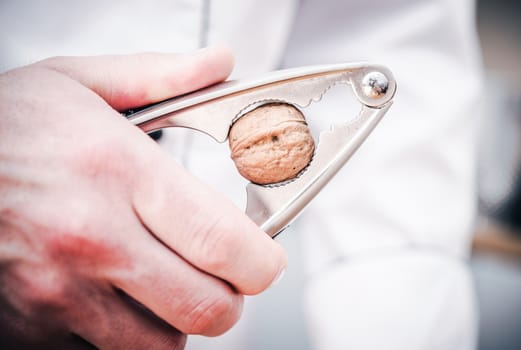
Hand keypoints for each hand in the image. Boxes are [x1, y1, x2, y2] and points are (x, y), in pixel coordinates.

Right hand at [0, 47, 286, 348]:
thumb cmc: (6, 128)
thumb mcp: (80, 82)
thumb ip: (162, 75)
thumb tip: (220, 62)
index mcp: (118, 172)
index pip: (222, 240)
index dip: (262, 262)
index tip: (266, 260)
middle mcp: (92, 238)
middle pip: (206, 308)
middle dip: (230, 298)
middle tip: (222, 273)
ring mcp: (58, 293)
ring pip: (162, 345)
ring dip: (179, 320)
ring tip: (166, 284)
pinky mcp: (32, 328)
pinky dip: (128, 337)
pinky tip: (117, 299)